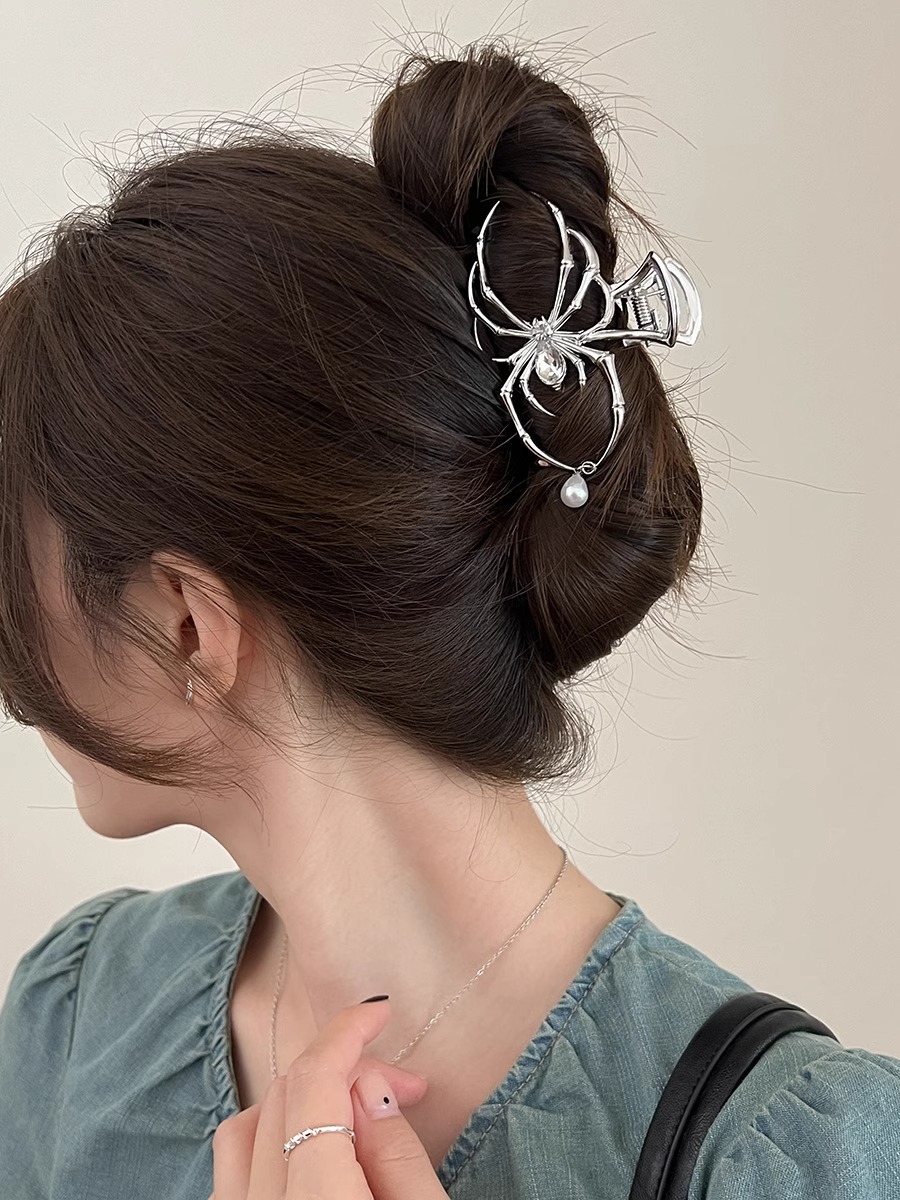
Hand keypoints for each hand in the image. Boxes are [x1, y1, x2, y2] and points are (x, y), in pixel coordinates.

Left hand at [209, 996, 448, 1197]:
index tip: (380, 1012)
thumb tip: (370, 1085)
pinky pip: (231, 1167)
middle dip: (344, 1071)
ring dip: (299, 1099)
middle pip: (285, 1096)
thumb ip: (397, 1154)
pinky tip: (309, 1148)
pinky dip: (267, 1135)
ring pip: (246, 1126)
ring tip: (354, 1116)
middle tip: (403, 1089)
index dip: (347, 1033)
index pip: (315, 1082)